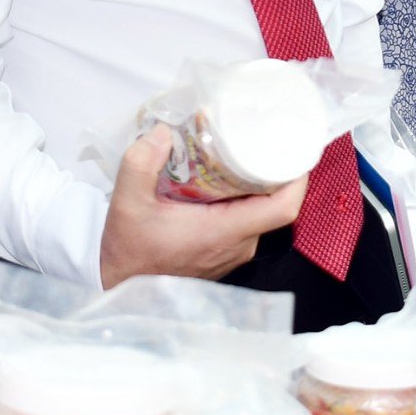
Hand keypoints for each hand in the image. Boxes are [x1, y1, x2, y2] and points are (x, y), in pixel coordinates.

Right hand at [99, 125, 304, 285]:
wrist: (118, 283)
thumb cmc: (128, 248)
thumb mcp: (126, 202)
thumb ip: (140, 163)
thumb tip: (163, 131)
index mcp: (224, 232)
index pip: (283, 209)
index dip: (297, 179)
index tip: (293, 149)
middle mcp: (238, 246)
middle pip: (276, 205)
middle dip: (275, 171)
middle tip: (264, 138)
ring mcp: (234, 253)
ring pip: (261, 213)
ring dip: (258, 185)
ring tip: (245, 152)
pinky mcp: (225, 254)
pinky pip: (248, 222)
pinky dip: (244, 200)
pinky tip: (228, 179)